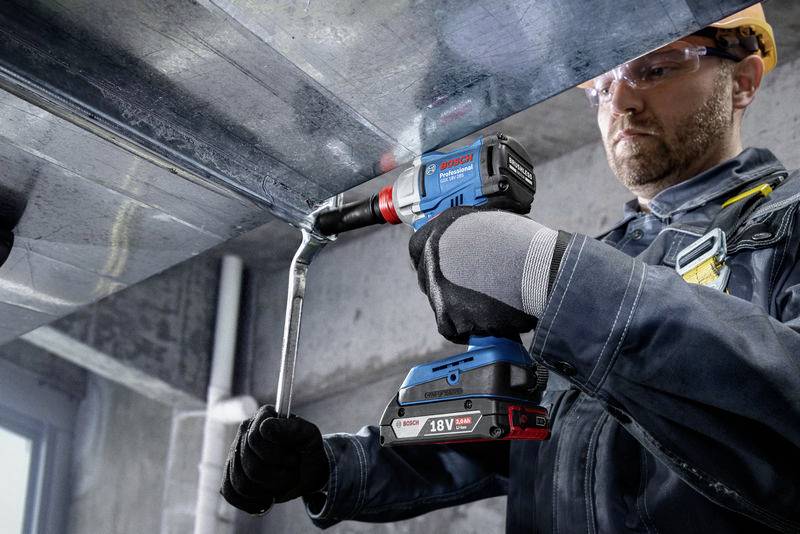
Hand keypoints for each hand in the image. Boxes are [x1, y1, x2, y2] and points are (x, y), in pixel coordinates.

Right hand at [221, 405, 327, 513]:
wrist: (308, 471)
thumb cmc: (308, 450)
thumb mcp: (309, 437)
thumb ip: (292, 428)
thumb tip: (265, 427)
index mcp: (262, 417)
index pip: (255, 439)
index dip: (277, 455)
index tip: (294, 457)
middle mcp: (245, 432)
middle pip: (250, 466)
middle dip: (278, 476)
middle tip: (291, 471)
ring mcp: (235, 454)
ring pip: (240, 483)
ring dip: (268, 490)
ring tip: (281, 483)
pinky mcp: (230, 475)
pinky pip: (230, 493)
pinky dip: (251, 501)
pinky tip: (266, 498)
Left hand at [409, 207, 567, 343]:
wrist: (537, 270)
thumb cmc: (525, 245)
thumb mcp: (489, 223)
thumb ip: (469, 233)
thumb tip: (467, 243)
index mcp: (442, 229)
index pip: (418, 248)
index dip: (430, 261)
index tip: (439, 269)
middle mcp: (433, 255)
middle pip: (428, 279)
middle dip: (447, 287)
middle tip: (472, 291)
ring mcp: (438, 286)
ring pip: (441, 304)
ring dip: (461, 308)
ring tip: (490, 301)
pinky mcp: (448, 314)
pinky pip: (452, 328)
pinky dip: (468, 328)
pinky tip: (488, 318)